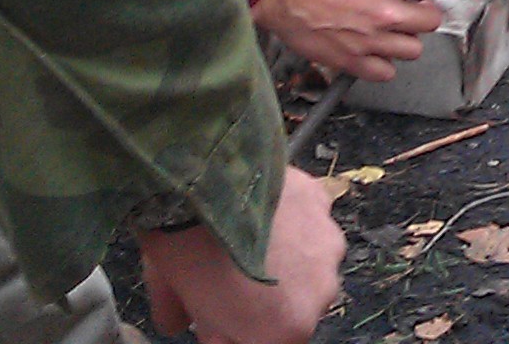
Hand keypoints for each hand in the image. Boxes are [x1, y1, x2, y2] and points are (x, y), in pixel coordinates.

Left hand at [138, 167, 345, 343]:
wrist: (201, 180)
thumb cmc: (189, 251)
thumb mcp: (181, 304)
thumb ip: (197, 324)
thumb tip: (183, 322)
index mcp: (289, 328)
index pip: (272, 343)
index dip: (243, 330)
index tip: (219, 318)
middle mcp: (321, 291)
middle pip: (294, 304)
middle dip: (266, 297)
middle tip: (229, 278)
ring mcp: (327, 244)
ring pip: (307, 260)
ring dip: (284, 258)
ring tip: (246, 239)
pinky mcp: (321, 202)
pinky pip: (308, 219)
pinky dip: (289, 219)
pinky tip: (260, 211)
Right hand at [251, 0, 466, 79]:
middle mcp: (387, 14)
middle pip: (434, 21)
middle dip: (424, 10)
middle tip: (408, 5)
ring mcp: (371, 41)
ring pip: (414, 50)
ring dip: (405, 37)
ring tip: (388, 27)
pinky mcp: (352, 61)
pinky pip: (386, 72)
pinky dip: (384, 62)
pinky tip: (373, 47)